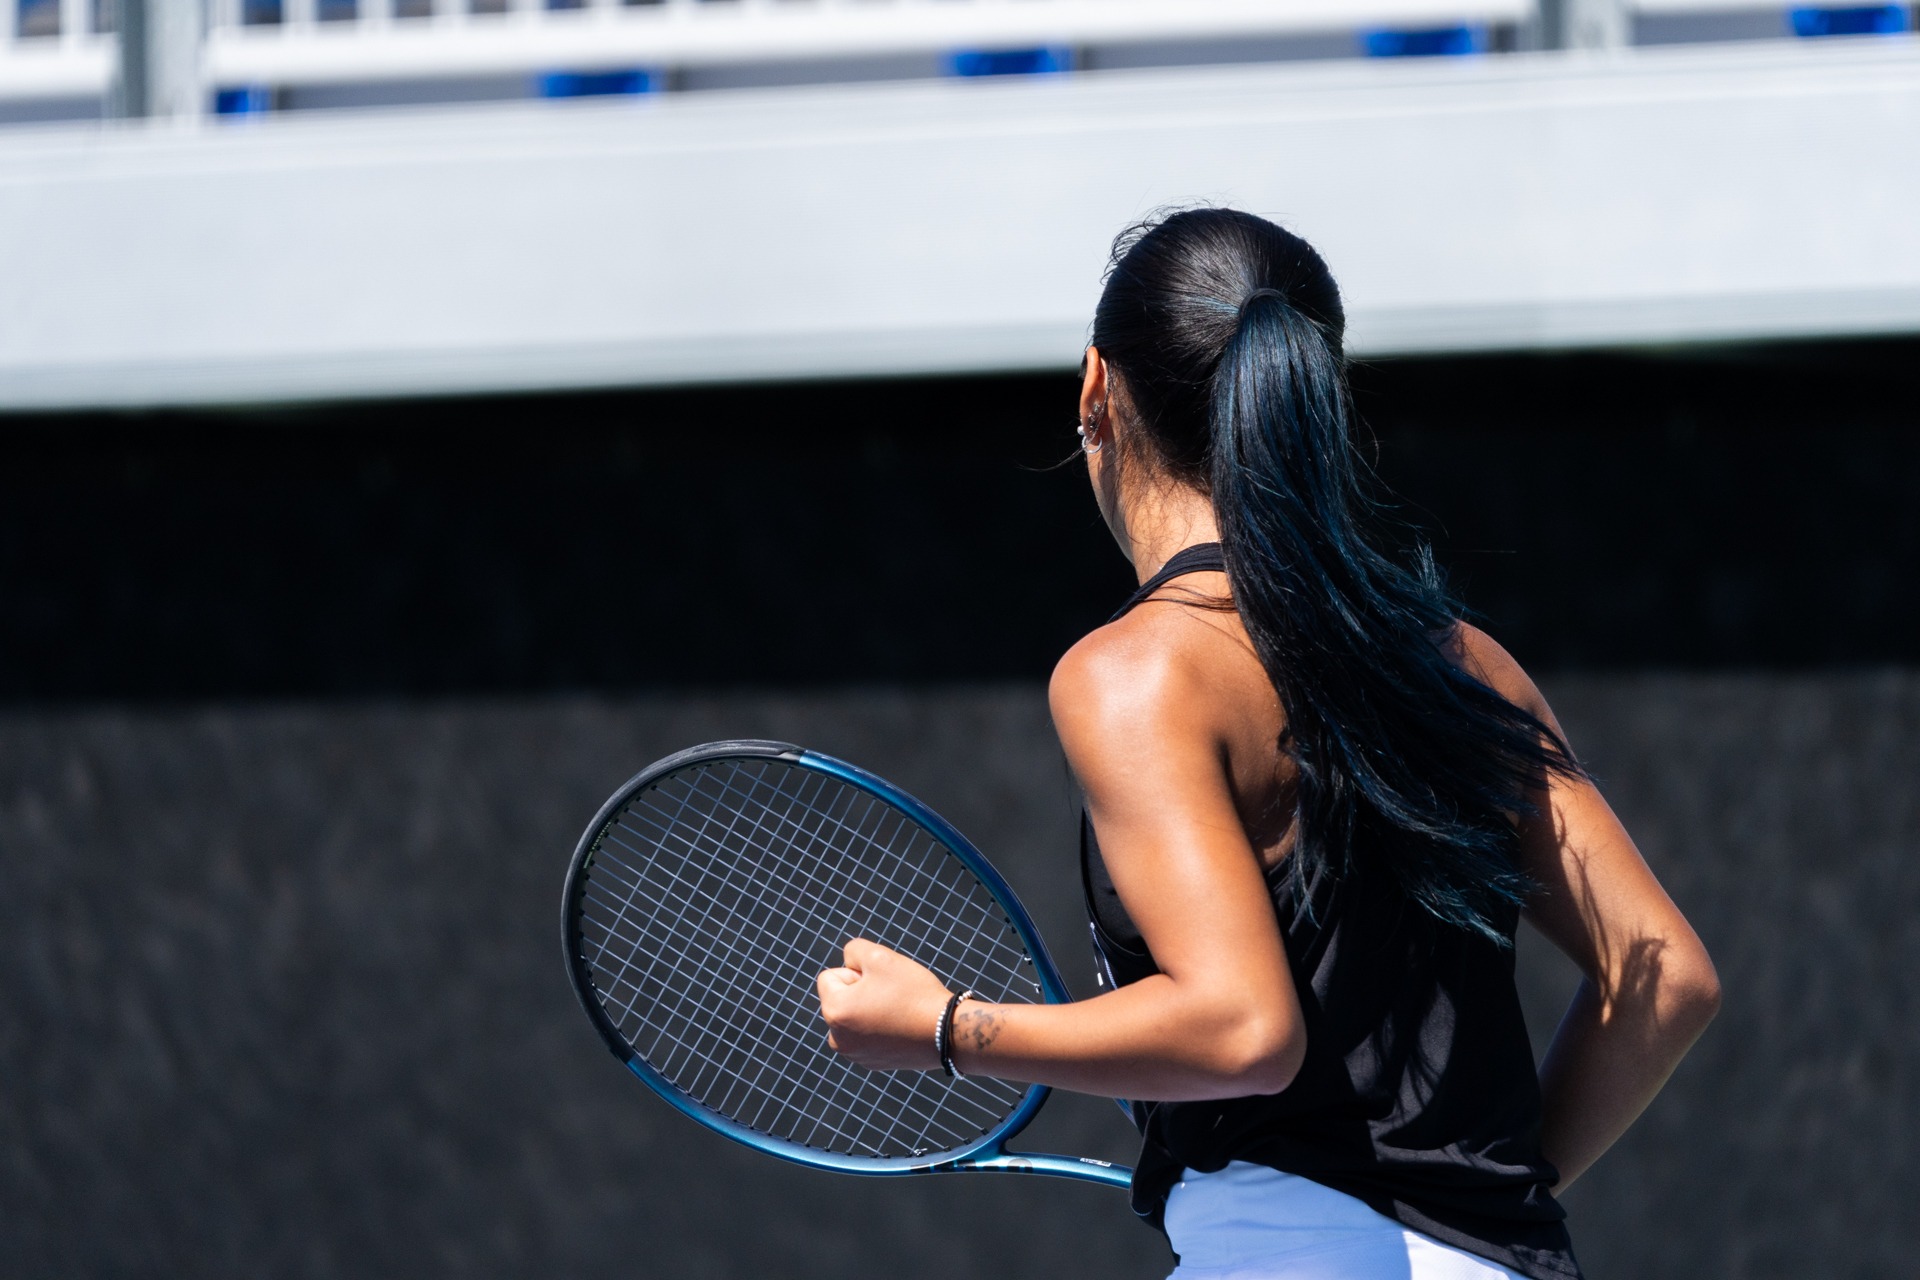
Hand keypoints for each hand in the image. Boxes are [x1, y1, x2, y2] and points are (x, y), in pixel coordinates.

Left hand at [816, 939, 951, 1071]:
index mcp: (834, 1012)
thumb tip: (849, 965)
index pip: (830, 976)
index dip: (856, 971)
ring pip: (854, 1016)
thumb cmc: (913, 992)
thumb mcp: (880, 956)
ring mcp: (855, 1055)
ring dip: (869, 1009)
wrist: (948, 1033)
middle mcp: (838, 1039)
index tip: (881, 981)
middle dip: (860, 991)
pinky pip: (868, 1035)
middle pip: (841, 998)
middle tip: (892, 996)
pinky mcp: (873, 1063)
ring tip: (897, 1011)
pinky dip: (880, 1028)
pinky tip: (902, 1027)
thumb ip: (853, 950)